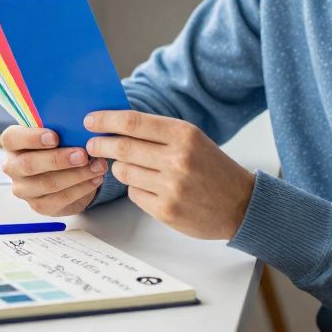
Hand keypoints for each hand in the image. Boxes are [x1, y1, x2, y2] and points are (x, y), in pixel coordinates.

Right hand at [1, 126, 107, 215]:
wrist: (62, 173)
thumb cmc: (57, 145)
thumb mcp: (55, 132)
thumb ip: (59, 127)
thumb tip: (81, 123)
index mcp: (12, 143)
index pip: (12, 139)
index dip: (32, 138)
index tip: (55, 137)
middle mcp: (12, 167)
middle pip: (29, 164)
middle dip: (58, 159)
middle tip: (82, 155)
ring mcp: (23, 189)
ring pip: (48, 184)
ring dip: (76, 175)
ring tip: (97, 166)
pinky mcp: (39, 205)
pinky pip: (60, 199)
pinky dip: (82, 188)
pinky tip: (95, 179)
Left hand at [84, 110, 253, 239]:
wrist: (241, 204)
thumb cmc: (212, 167)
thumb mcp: (191, 139)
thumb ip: (157, 131)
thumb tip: (114, 124)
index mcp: (184, 134)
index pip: (132, 122)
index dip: (105, 120)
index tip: (89, 120)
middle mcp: (177, 158)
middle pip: (122, 147)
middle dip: (100, 144)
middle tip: (91, 145)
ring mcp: (172, 186)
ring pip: (124, 172)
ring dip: (120, 168)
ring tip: (133, 167)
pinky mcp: (166, 211)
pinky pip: (134, 194)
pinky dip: (136, 188)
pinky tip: (152, 188)